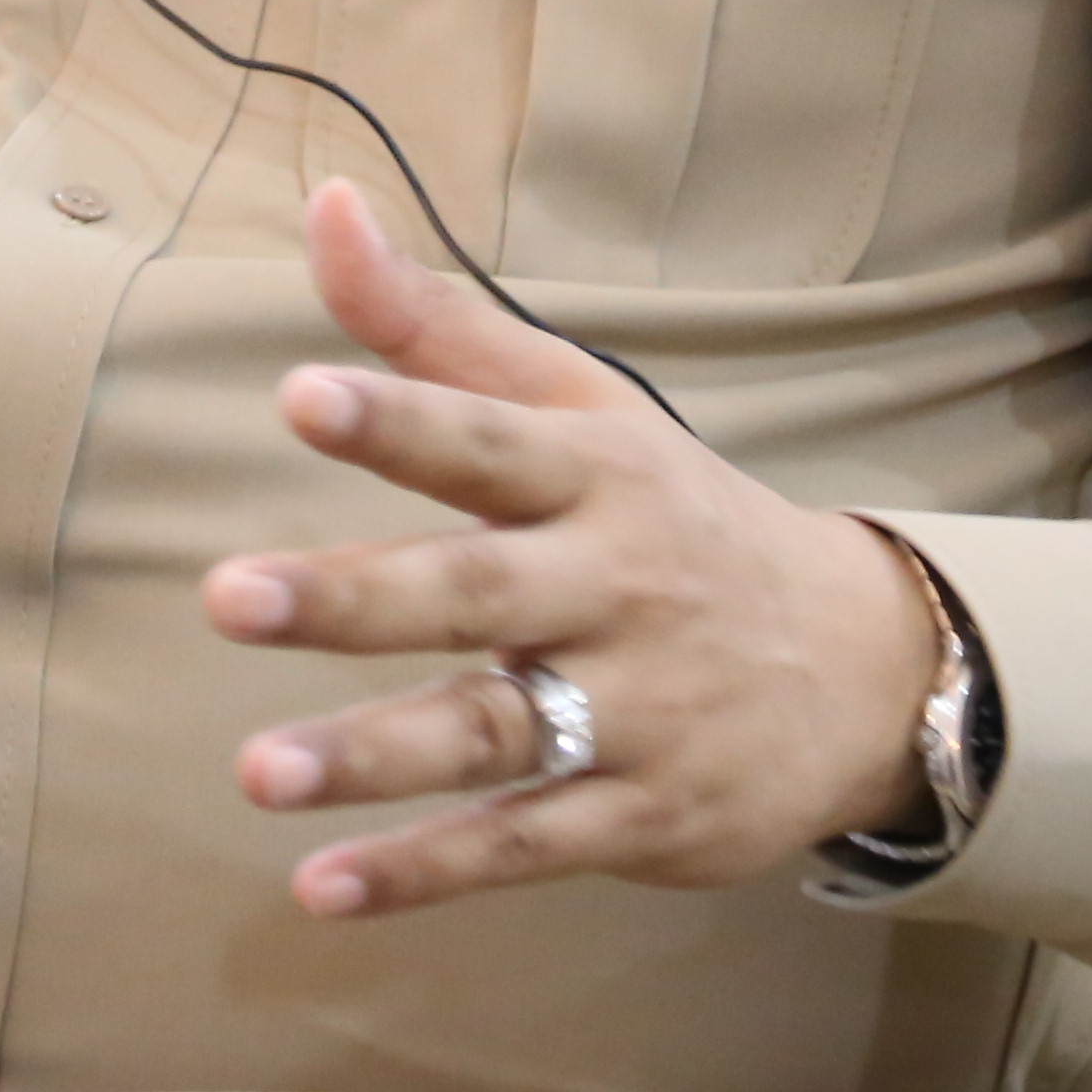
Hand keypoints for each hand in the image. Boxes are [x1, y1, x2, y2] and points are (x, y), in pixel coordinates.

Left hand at [203, 179, 947, 916]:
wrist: (865, 669)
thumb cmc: (674, 520)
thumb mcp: (579, 408)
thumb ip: (437, 325)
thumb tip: (323, 203)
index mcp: (596, 475)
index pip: (486, 439)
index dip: (397, 417)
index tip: (297, 395)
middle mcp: (614, 588)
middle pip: (472, 591)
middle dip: (352, 598)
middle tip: (225, 595)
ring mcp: (635, 711)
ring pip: (494, 733)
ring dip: (374, 755)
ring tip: (255, 773)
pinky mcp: (642, 817)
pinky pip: (523, 846)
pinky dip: (427, 873)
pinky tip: (323, 889)